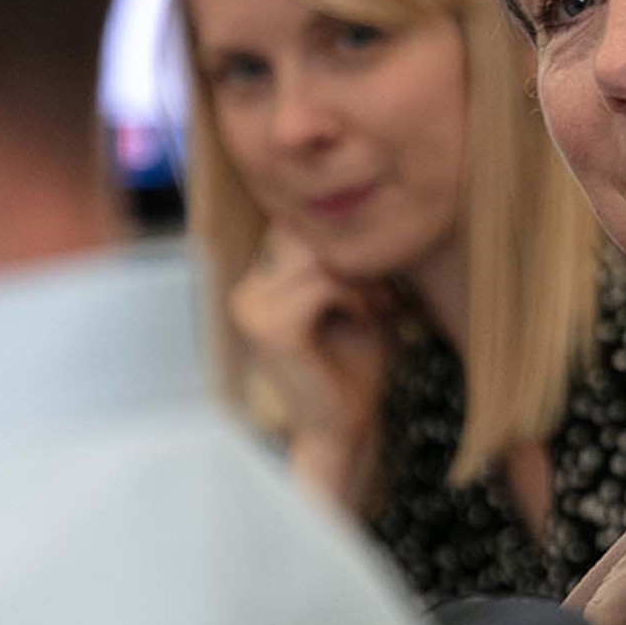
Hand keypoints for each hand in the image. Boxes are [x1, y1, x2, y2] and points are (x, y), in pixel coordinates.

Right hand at [227, 228, 393, 502]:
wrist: (346, 425)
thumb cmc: (354, 360)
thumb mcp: (348, 293)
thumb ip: (336, 254)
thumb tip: (353, 199)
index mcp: (257, 279)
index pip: (294, 221)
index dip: (341, 240)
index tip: (375, 277)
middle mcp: (245, 289)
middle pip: (303, 231)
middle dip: (350, 257)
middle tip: (381, 290)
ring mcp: (250, 308)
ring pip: (315, 255)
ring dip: (357, 278)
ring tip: (376, 304)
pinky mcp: (269, 328)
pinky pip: (322, 283)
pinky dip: (355, 296)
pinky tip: (367, 318)